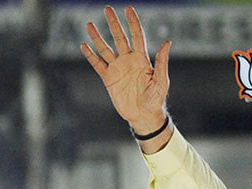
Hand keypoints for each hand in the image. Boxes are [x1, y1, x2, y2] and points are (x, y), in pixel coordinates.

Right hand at [81, 6, 170, 135]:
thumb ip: (162, 61)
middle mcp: (128, 60)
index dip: (133, 22)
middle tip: (107, 8)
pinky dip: (90, 56)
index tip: (128, 9)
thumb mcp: (161, 80)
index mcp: (141, 59)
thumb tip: (167, 41)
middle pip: (119, 38)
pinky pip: (98, 65)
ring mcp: (117, 69)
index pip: (137, 35)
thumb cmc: (155, 99)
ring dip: (97, 37)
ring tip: (89, 24)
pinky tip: (84, 45)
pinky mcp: (108, 79)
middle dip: (113, 23)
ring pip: (105, 49)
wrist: (143, 116)